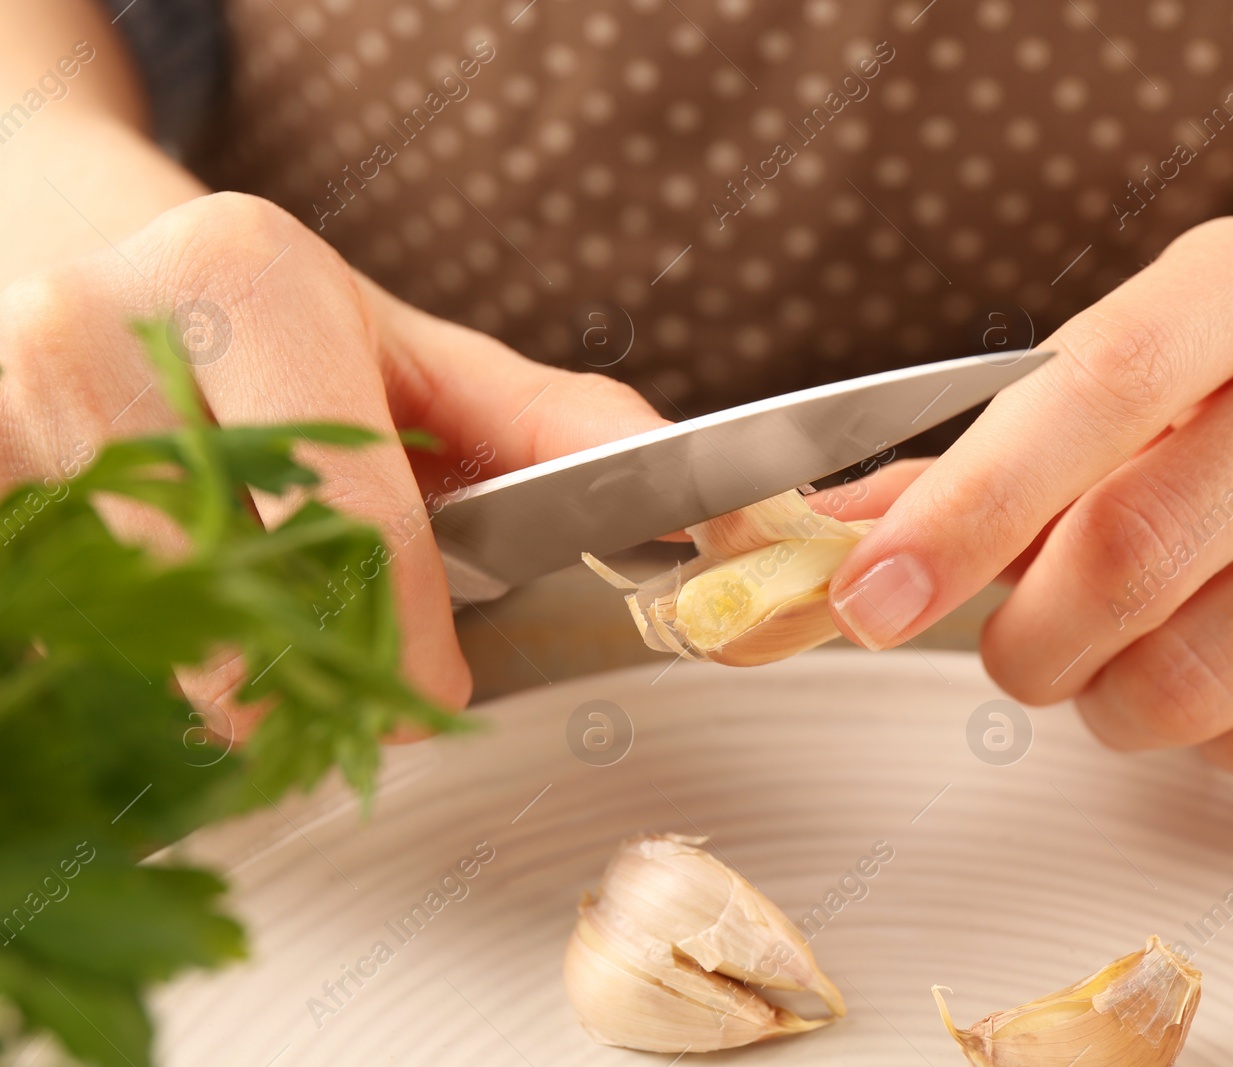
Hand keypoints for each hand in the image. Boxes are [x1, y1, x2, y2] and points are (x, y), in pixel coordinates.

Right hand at [0, 192, 666, 726]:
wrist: (67, 254)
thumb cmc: (263, 323)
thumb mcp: (412, 352)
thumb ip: (553, 425)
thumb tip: (702, 503)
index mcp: (239, 277)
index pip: (347, 510)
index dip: (405, 632)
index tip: (436, 695)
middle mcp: (100, 325)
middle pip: (242, 587)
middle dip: (316, 675)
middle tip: (351, 691)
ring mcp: (4, 399)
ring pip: (147, 628)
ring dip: (223, 682)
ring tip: (260, 649)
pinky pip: (71, 623)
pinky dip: (138, 656)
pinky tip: (170, 619)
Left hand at [827, 200, 1232, 783]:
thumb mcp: (1120, 385)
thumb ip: (970, 462)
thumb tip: (828, 536)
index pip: (1103, 381)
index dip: (966, 505)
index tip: (869, 594)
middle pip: (1136, 550)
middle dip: (1027, 639)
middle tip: (1017, 650)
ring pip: (1200, 677)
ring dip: (1111, 700)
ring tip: (1129, 658)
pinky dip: (1215, 740)